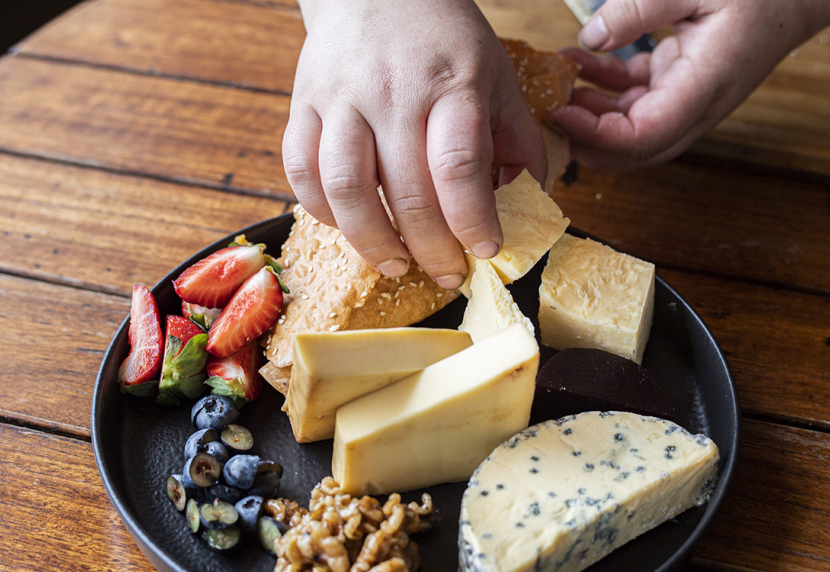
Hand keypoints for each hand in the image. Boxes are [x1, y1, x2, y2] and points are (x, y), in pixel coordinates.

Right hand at [282, 0, 545, 288]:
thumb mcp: (497, 77)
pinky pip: (301, 171)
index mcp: (451, 84)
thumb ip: (517, 140)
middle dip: (432, 250)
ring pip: (345, 189)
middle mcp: (392, 92)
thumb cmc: (443, 40)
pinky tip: (349, 226)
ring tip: (397, 264)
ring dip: (372, 242)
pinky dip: (323, 211)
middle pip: (407, 192)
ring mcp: (341, 99)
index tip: (486, 250)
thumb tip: (528, 203)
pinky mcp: (304, 104)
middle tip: (449, 274)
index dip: (473, 220)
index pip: (459, 166)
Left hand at [549, 0, 829, 168]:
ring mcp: (688, 99)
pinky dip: (604, 89)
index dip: (594, 136)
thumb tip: (592, 39)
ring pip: (629, 130)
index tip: (558, 114)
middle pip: (631, 150)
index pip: (641, 138)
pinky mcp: (680, 85)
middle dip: (584, 140)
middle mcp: (695, 106)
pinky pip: (635, 101)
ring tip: (558, 81)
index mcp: (703, 88)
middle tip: (545, 113)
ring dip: (590, 113)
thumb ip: (641, 9)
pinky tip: (580, 63)